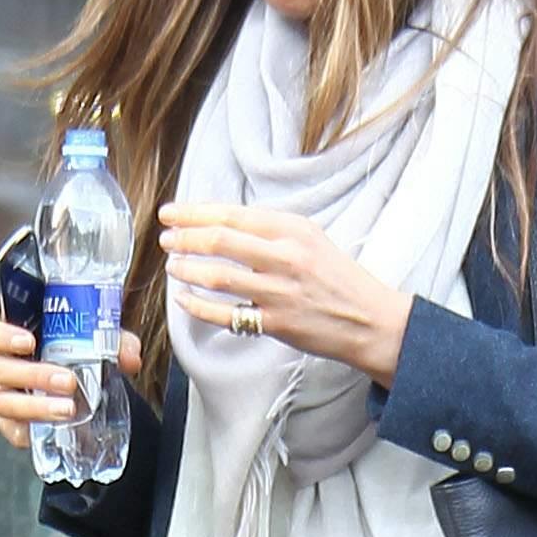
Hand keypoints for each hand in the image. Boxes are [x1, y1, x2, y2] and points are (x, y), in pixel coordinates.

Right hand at [0, 312, 142, 454]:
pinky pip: (12, 431)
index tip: (28, 342)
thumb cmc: (83, 356)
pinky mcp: (14, 426)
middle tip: (68, 381)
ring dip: (35, 405)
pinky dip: (30, 430)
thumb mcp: (101, 342)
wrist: (91, 393)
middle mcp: (4, 367)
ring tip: (69, 409)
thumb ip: (116, 342)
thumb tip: (129, 357)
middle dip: (31, 374)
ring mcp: (6, 397)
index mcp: (15, 338)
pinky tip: (55, 428)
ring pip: (2, 402)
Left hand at [158, 204, 410, 387]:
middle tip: (166, 239)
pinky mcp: (276, 323)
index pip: (232, 215)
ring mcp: (279, 291)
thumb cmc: (338, 278)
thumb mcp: (311, 239)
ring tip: (173, 266)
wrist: (370, 319)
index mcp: (292, 230)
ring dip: (188, 269)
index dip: (194, 213)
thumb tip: (224, 223)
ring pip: (218, 276)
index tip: (171, 214)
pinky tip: (185, 300)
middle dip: (185, 238)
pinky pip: (226, 315)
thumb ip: (271, 230)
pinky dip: (198, 306)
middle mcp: (285, 257)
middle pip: (220, 241)